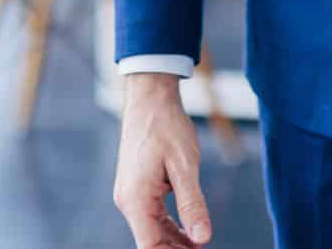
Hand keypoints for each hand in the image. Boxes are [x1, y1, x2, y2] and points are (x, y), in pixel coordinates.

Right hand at [113, 73, 212, 245]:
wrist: (150, 98)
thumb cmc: (166, 125)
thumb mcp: (185, 165)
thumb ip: (193, 204)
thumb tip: (203, 238)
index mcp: (136, 199)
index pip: (150, 246)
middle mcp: (128, 201)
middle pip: (151, 242)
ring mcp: (131, 194)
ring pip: (153, 231)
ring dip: (175, 243)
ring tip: (201, 248)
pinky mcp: (137, 188)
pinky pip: (153, 217)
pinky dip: (171, 228)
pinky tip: (191, 233)